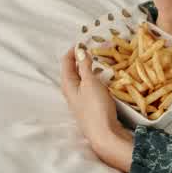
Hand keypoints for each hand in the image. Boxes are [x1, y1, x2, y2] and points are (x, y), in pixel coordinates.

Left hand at [60, 46, 132, 171]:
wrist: (104, 134)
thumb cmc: (95, 107)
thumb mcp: (90, 83)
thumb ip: (85, 66)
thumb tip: (80, 50)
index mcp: (67, 84)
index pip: (66, 61)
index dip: (74, 49)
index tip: (86, 39)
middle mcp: (71, 90)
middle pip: (72, 68)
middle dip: (82, 56)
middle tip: (95, 46)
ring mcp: (80, 98)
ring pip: (81, 76)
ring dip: (89, 66)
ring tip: (100, 57)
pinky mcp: (89, 103)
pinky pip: (89, 84)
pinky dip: (94, 75)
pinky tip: (103, 75)